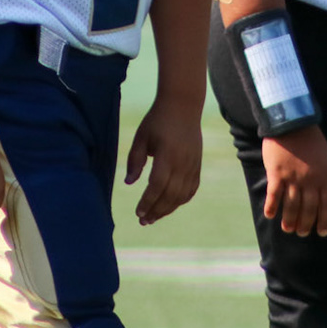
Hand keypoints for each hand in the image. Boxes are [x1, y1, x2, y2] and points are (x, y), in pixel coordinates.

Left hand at [124, 100, 201, 224]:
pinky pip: (191, 189)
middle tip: (143, 221)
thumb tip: (128, 183)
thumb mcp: (141, 137)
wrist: (183, 106)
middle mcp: (183, 162)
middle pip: (170, 195)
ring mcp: (193, 165)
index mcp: (167, 154)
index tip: (138, 212)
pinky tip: (170, 206)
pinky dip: (181, 200)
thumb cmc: (157, 120)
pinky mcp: (197, 165)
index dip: (148, 201)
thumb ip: (135, 160)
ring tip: (154, 217)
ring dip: (168, 209)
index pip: (157, 185)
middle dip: (156, 211)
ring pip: (182, 195)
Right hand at [262, 126, 326, 236]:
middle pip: (309, 209)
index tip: (321, 232)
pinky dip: (272, 207)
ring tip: (288, 228)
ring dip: (290, 220)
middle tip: (301, 233)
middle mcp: (311, 180)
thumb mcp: (326, 160)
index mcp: (326, 176)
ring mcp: (293, 178)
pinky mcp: (277, 173)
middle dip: (306, 224)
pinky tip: (270, 215)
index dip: (325, 221)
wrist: (292, 122)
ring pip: (292, 206)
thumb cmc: (311, 141)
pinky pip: (274, 195)